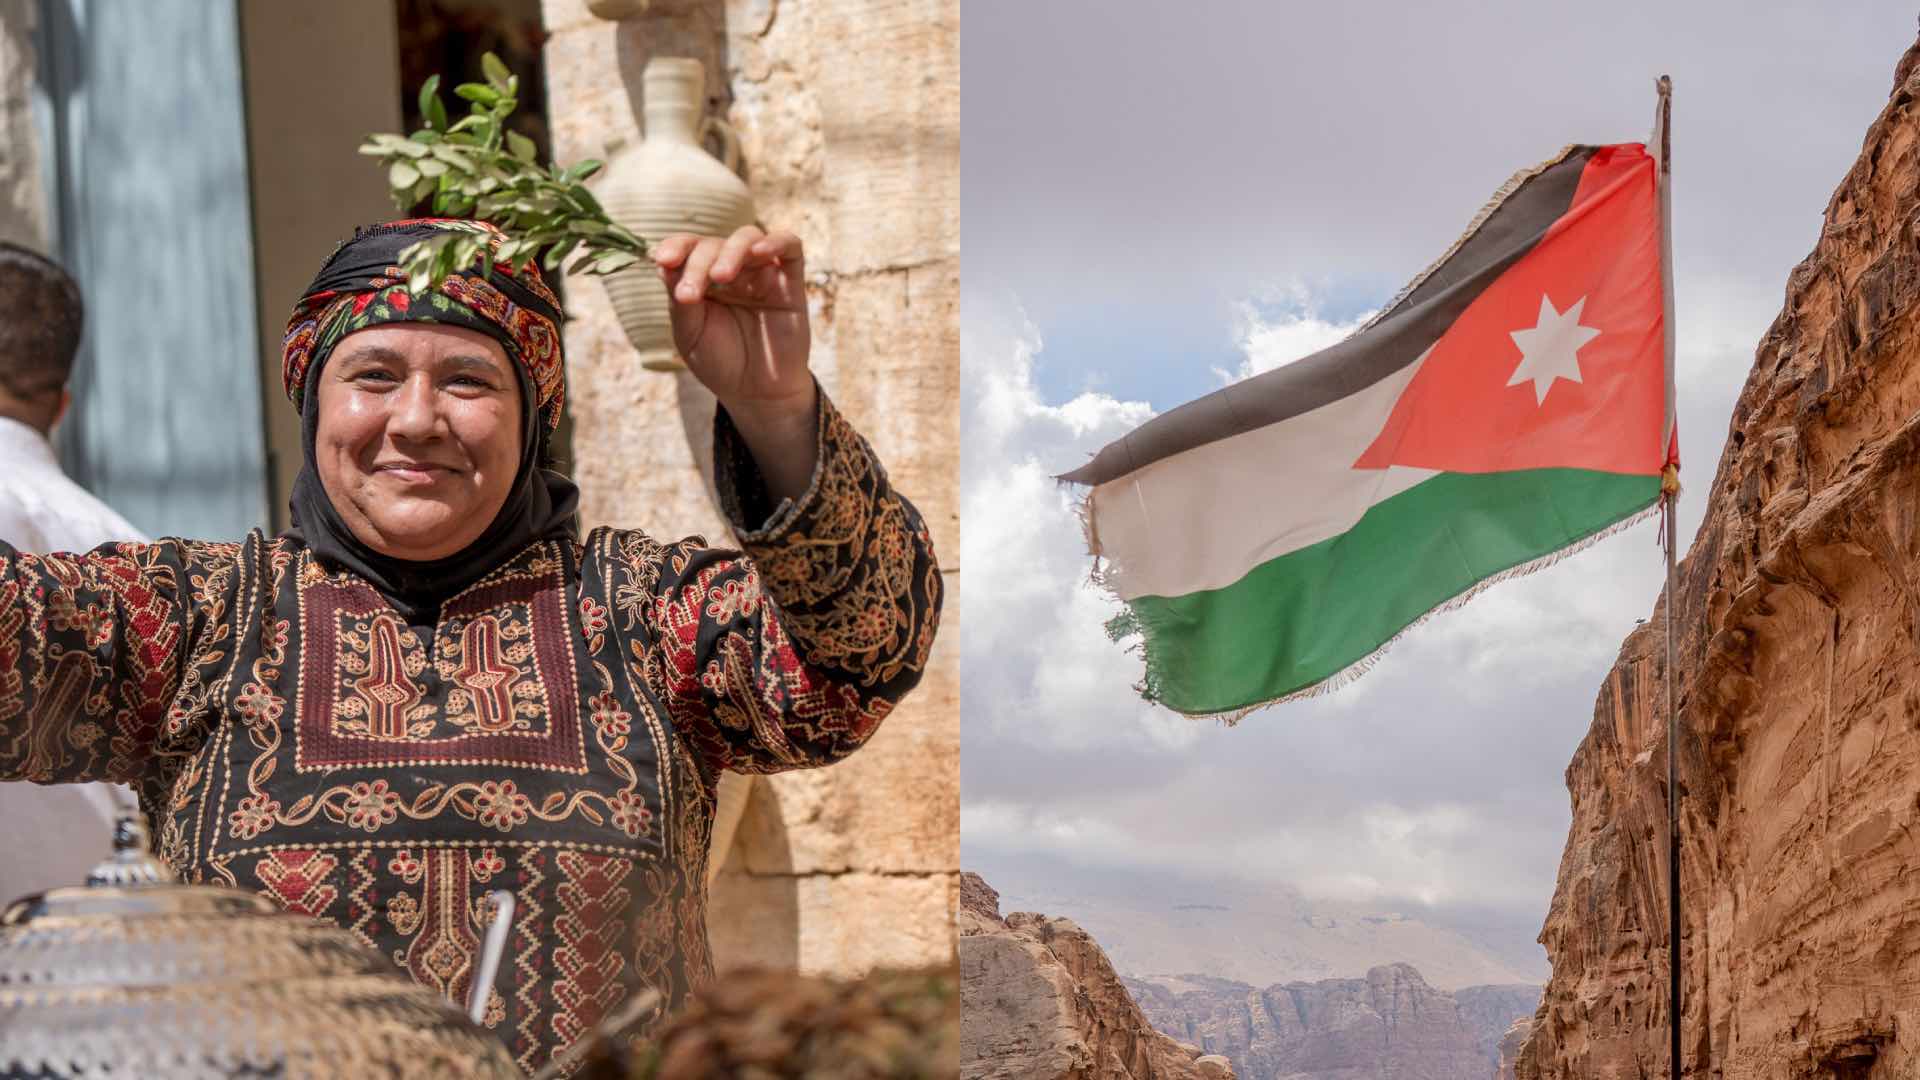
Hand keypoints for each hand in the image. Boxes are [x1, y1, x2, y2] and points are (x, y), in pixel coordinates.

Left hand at [653, 226, 818, 500]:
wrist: (756, 394)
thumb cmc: (721, 362)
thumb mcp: (690, 333)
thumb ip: (679, 299)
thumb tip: (663, 262)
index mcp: (703, 279)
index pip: (688, 248)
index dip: (675, 246)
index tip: (663, 260)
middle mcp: (732, 271)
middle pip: (713, 244)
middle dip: (697, 265)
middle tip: (690, 295)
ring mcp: (761, 274)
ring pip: (747, 238)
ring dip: (730, 251)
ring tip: (721, 277)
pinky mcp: (790, 282)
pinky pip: (790, 246)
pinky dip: (775, 242)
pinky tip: (760, 251)